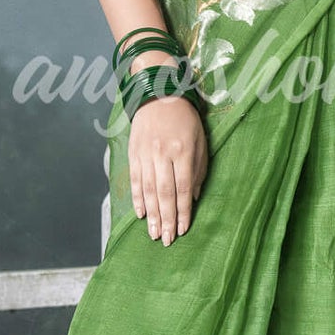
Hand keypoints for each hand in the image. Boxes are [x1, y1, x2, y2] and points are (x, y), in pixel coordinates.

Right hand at [126, 59, 208, 245]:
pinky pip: (134, 180)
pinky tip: (141, 214)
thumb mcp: (201, 141)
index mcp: (183, 151)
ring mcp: (146, 154)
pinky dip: (137, 199)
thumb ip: (199, 169)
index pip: (183, 188)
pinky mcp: (133, 153)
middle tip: (167, 240)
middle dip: (167, 219)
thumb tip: (193, 197)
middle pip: (164, 193)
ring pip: (147, 190)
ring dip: (151, 215)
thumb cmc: (186, 120)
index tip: (184, 229)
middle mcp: (162, 154)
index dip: (183, 211)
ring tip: (154, 234)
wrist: (159, 94)